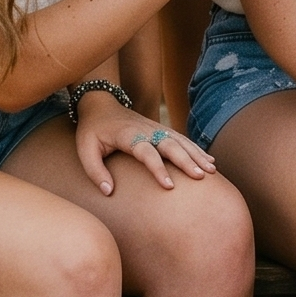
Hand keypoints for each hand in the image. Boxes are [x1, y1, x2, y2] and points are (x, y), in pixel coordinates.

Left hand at [74, 92, 215, 195]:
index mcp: (128, 135)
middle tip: (200, 177)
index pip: (146, 152)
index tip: (169, 186)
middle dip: (186, 160)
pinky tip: (210, 161)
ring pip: (180, 141)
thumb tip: (109, 192)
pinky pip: (182, 139)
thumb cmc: (92, 130)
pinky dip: (196, 149)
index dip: (158, 168)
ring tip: (211, 171)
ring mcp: (156, 128)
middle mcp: (146, 130)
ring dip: (196, 155)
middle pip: (170, 144)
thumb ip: (95, 172)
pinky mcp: (161, 129)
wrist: (100, 103)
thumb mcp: (84, 150)